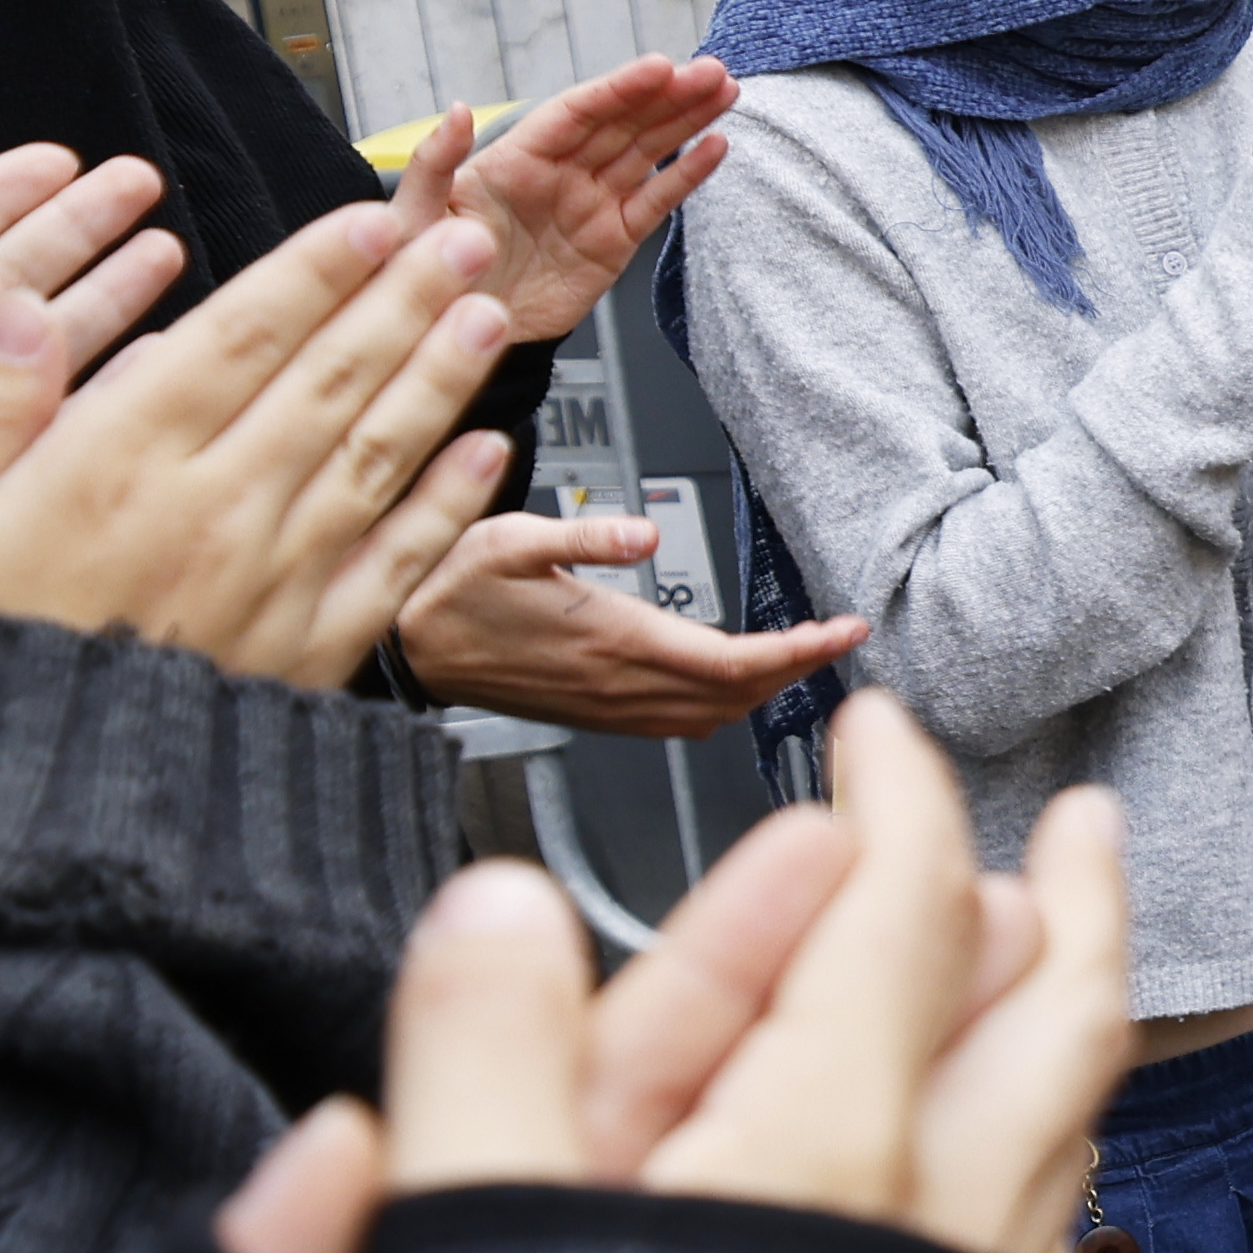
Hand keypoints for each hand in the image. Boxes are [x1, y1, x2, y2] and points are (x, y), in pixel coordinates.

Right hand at [0, 201, 513, 682]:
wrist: (10, 830)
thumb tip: (21, 310)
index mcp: (118, 466)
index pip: (242, 338)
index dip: (315, 270)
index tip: (370, 219)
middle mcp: (216, 514)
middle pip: (331, 380)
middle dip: (406, 299)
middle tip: (466, 239)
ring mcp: (273, 588)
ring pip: (378, 458)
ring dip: (442, 379)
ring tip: (488, 316)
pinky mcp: (305, 660)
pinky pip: (395, 567)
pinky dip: (448, 506)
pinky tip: (484, 455)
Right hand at [219, 717, 1138, 1252]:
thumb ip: (484, 1069)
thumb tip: (512, 902)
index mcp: (807, 1160)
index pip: (889, 922)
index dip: (894, 805)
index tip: (879, 733)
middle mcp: (927, 1242)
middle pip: (1039, 1028)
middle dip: (1058, 909)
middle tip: (1078, 827)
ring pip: (1055, 1150)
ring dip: (1053, 1040)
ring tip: (1048, 979)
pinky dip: (1030, 1188)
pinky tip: (1011, 1205)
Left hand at [386, 55, 740, 338]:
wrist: (455, 336)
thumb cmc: (427, 271)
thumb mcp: (414, 216)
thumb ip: (434, 162)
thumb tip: (457, 110)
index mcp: (515, 158)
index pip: (576, 113)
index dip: (619, 89)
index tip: (659, 68)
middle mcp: (559, 173)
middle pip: (622, 123)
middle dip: (669, 95)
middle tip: (711, 72)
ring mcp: (591, 205)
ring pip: (647, 153)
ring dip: (687, 121)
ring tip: (725, 92)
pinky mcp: (614, 242)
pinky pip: (656, 203)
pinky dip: (687, 176)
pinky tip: (716, 148)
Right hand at [388, 504, 865, 732]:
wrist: (409, 646)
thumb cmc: (451, 590)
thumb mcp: (509, 538)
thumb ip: (583, 533)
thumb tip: (641, 530)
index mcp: (614, 641)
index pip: (733, 660)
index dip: (798, 652)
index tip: (843, 632)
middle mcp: (621, 686)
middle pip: (740, 694)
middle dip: (799, 669)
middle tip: (840, 638)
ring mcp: (612, 708)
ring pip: (716, 714)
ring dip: (767, 690)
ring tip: (804, 656)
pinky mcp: (600, 715)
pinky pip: (682, 723)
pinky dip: (727, 705)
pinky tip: (738, 683)